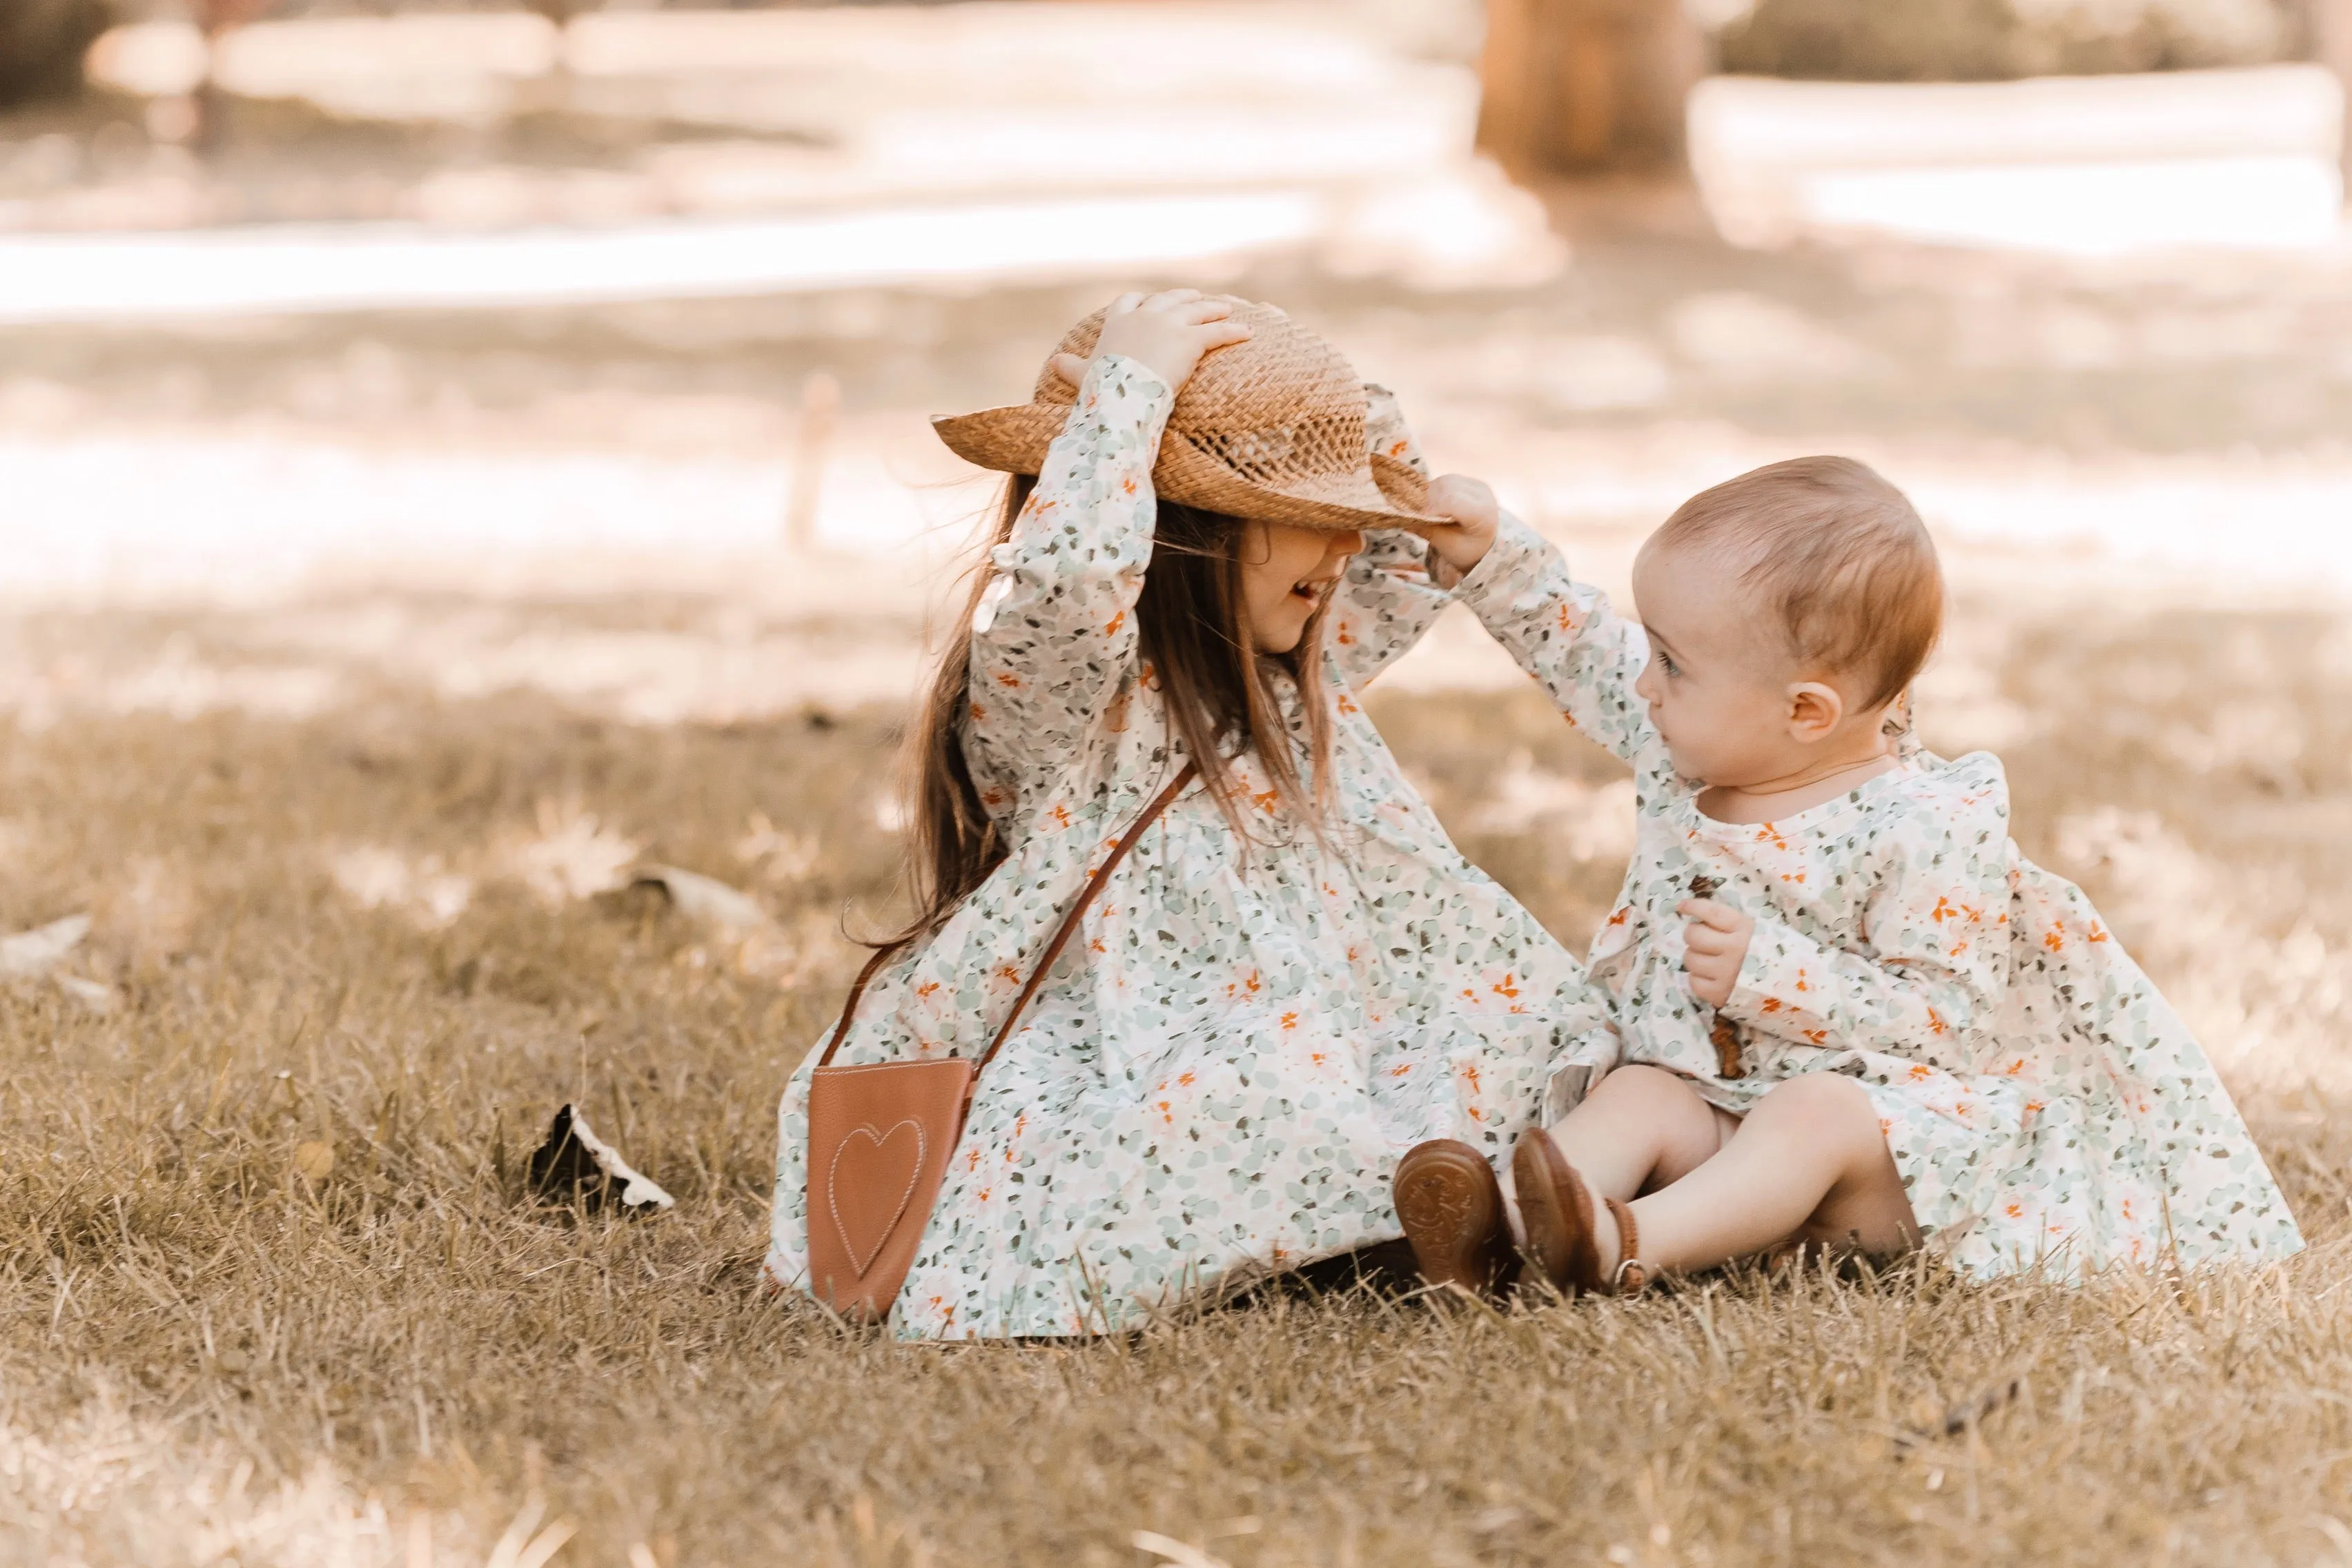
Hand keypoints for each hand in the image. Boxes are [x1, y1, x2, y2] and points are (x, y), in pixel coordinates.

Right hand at [1044, 289, 1250, 398]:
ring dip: (1213, 308)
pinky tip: (1247, 333)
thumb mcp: (1082, 375)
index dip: (1140, 302)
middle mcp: (1145, 315)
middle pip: (1168, 299)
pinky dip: (1234, 331)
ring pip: (1197, 309)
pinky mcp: (1192, 338)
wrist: (1122, 393)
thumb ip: (1070, 367)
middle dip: (1183, 297)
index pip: (1128, 301)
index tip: (1147, 303)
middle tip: (1195, 299)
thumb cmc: (1100, 388)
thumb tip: (1054, 363)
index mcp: (1118, 322)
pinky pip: (1218, 332)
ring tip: (1226, 310)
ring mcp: (1170, 323)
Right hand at [1422, 473, 1499, 587]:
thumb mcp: (1449, 547)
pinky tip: (1438, 506)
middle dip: (1430, 502)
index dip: (1432, 509)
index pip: (1452, 501)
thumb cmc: (1468, 549)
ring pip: (1444, 480)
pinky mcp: (1469, 481)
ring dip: (1432, 496)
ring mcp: (1476, 485)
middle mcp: (1482, 493)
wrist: (1485, 543)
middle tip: (1426, 519)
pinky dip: (1436, 492)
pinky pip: (1446, 480)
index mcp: (1483, 513)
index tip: (1422, 521)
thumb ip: (1428, 532)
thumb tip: (1404, 520)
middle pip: (1447, 487)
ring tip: (1433, 513)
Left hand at [1679, 898, 1753, 1007]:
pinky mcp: (1720, 994)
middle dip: (1693, 935)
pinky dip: (1698, 978)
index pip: (1712, 912)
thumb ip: (1727, 922)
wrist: (1785, 986)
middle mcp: (1735, 949)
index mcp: (1745, 929)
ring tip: (1709, 960)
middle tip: (1702, 940)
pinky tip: (1711, 977)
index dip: (1693, 907)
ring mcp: (1726, 973)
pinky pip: (1693, 982)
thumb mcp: (1751, 930)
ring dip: (1695, 957)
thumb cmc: (1762, 953)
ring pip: (1689, 959)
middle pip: (1693, 935)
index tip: (1682, 906)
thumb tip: (1691, 909)